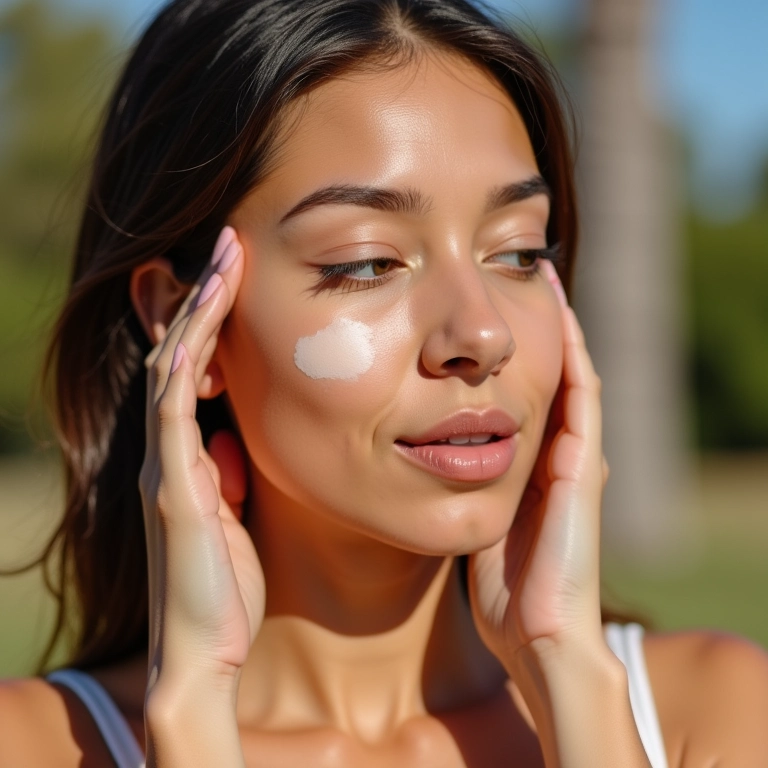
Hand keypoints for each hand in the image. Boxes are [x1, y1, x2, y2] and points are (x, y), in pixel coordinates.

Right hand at [140, 227, 264, 683]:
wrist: (201, 651)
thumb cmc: (224, 588)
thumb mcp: (232, 517)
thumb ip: (225, 473)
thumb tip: (226, 438)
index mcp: (187, 457)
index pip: (195, 370)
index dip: (212, 319)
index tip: (238, 272)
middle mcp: (168, 452)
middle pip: (178, 354)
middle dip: (202, 297)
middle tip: (227, 243)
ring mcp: (166, 466)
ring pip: (172, 368)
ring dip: (196, 313)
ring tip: (221, 259)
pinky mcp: (174, 488)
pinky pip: (174, 411)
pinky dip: (187, 364)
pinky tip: (205, 323)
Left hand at [468, 260, 607, 668]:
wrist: (536, 634)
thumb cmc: (501, 589)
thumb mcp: (475, 524)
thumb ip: (458, 492)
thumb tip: (420, 461)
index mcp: (531, 465)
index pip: (524, 393)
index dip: (507, 351)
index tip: (488, 311)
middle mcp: (558, 453)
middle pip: (550, 375)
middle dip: (534, 327)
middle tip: (517, 275)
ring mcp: (575, 459)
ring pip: (570, 376)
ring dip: (558, 329)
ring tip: (541, 278)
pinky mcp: (582, 468)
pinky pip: (581, 399)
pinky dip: (572, 357)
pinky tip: (559, 317)